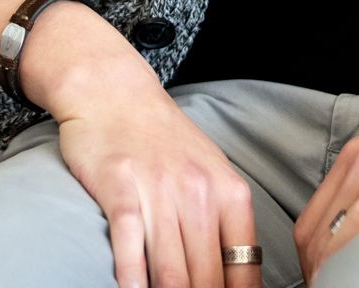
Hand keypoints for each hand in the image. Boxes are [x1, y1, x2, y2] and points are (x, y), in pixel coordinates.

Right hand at [54, 74, 263, 287]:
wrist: (114, 90)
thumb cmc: (163, 139)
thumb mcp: (210, 172)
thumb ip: (224, 224)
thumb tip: (239, 281)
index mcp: (229, 191)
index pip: (244, 269)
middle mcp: (198, 193)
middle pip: (207, 280)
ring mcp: (158, 192)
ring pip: (171, 273)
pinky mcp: (120, 190)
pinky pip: (130, 249)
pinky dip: (134, 282)